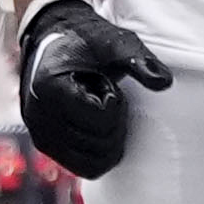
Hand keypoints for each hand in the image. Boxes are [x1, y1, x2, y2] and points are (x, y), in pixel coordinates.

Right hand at [17, 0, 172, 178]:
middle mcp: (38, 117)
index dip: (115, 101)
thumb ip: (138, 60)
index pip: (102, 119)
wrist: (53, 37)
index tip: (104, 80)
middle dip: (113, 122)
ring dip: (105, 138)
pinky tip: (94, 125)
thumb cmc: (85, 39)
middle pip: (99, 145)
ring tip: (97, 110)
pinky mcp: (45, 146)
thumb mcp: (113, 43)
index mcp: (50, 89)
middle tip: (104, 96)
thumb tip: (165, 82)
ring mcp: (40, 135)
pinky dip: (97, 152)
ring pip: (93, 163)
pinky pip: (82, 167)